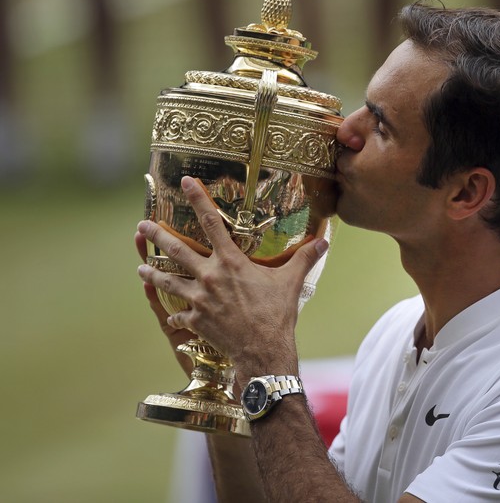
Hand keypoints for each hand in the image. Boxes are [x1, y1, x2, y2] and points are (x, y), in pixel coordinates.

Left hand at [136, 176, 328, 380]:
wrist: (263, 350)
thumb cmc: (277, 314)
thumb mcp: (291, 282)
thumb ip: (305, 258)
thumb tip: (325, 241)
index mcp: (231, 262)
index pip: (211, 222)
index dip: (198, 199)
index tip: (185, 182)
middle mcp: (210, 276)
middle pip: (177, 249)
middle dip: (157, 235)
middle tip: (142, 226)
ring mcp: (199, 299)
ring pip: (168, 281)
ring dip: (153, 274)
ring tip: (141, 268)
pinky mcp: (196, 320)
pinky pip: (179, 316)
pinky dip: (175, 315)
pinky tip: (171, 316)